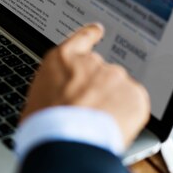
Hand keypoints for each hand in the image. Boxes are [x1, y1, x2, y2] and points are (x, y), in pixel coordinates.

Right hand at [23, 24, 149, 147]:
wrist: (67, 142)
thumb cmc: (44, 125)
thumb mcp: (37, 99)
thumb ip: (55, 88)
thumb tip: (62, 98)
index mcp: (61, 59)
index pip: (80, 39)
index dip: (90, 34)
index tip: (97, 31)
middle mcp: (90, 62)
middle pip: (100, 72)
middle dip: (98, 90)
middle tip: (87, 114)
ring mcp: (115, 76)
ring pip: (118, 90)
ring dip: (112, 104)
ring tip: (97, 126)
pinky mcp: (135, 94)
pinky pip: (134, 104)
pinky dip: (127, 116)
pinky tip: (112, 128)